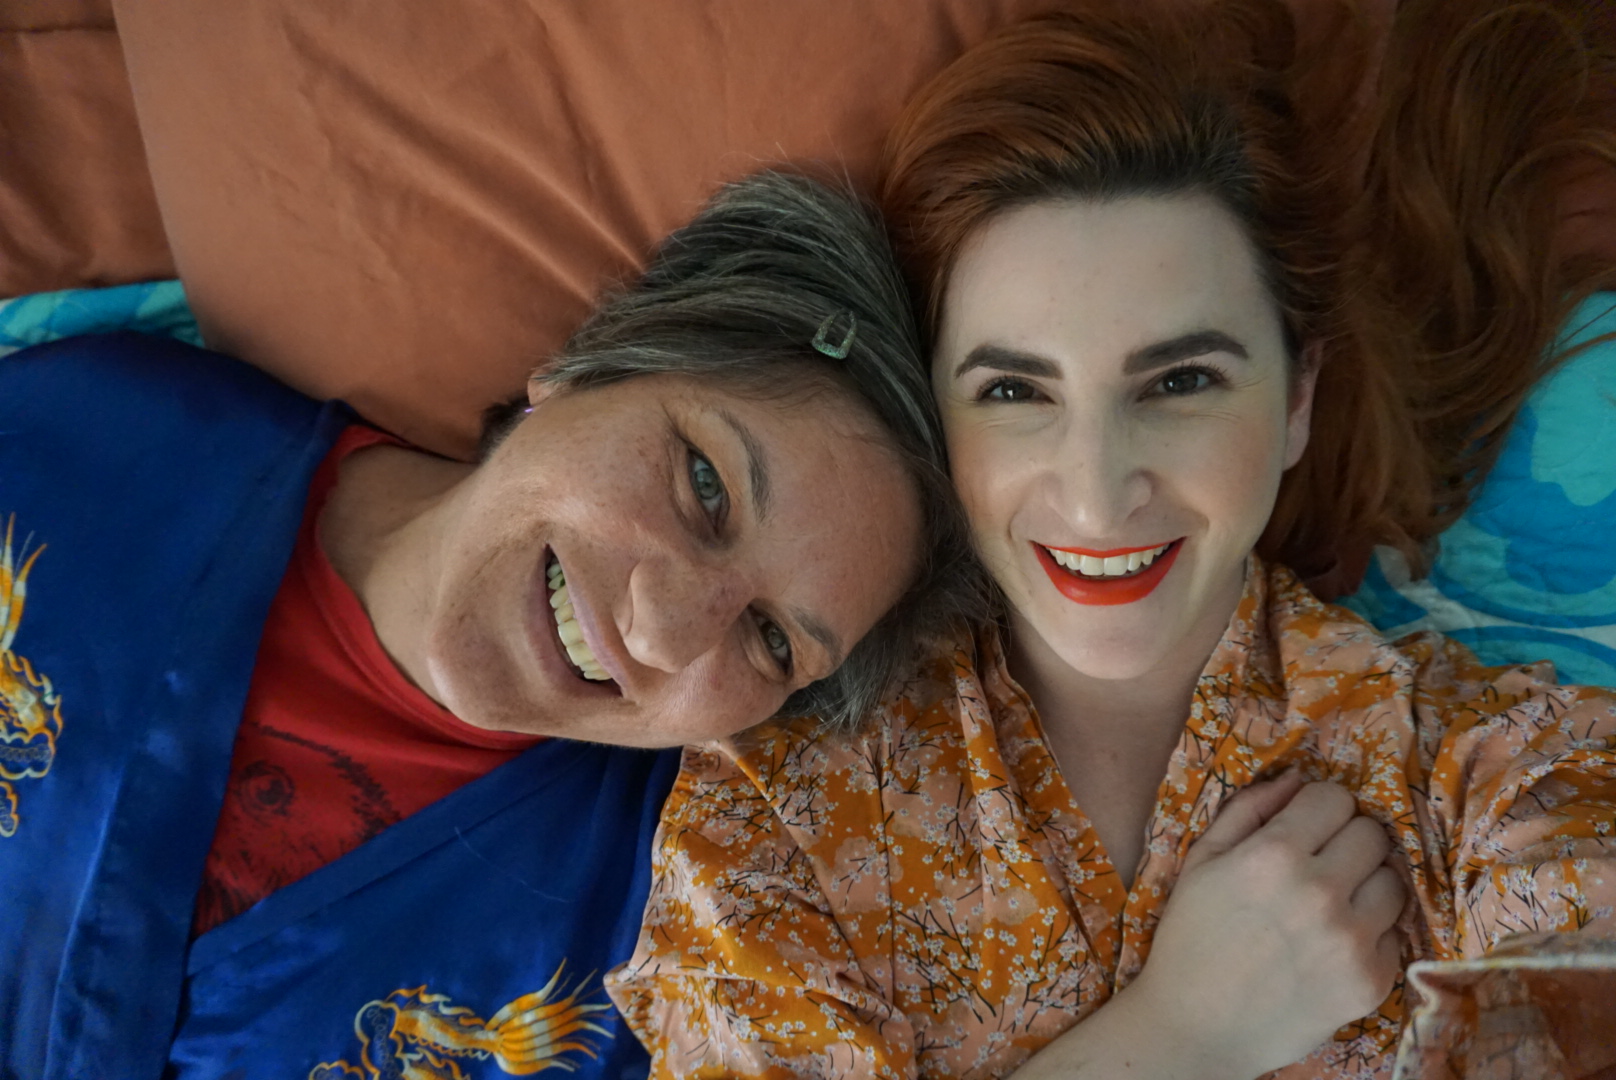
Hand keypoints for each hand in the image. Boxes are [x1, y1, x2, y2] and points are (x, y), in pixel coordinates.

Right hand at [1124, 774, 1405, 1078]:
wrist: (1196, 1027)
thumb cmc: (1191, 937)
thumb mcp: (1202, 859)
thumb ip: (1249, 808)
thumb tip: (1300, 777)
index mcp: (1273, 855)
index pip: (1336, 798)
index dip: (1318, 809)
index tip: (1305, 827)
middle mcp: (1320, 892)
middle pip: (1373, 834)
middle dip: (1347, 841)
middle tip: (1320, 865)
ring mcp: (1351, 940)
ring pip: (1394, 882)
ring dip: (1366, 886)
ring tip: (1330, 906)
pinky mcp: (1371, 982)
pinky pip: (1394, 934)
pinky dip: (1368, 934)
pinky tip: (1330, 946)